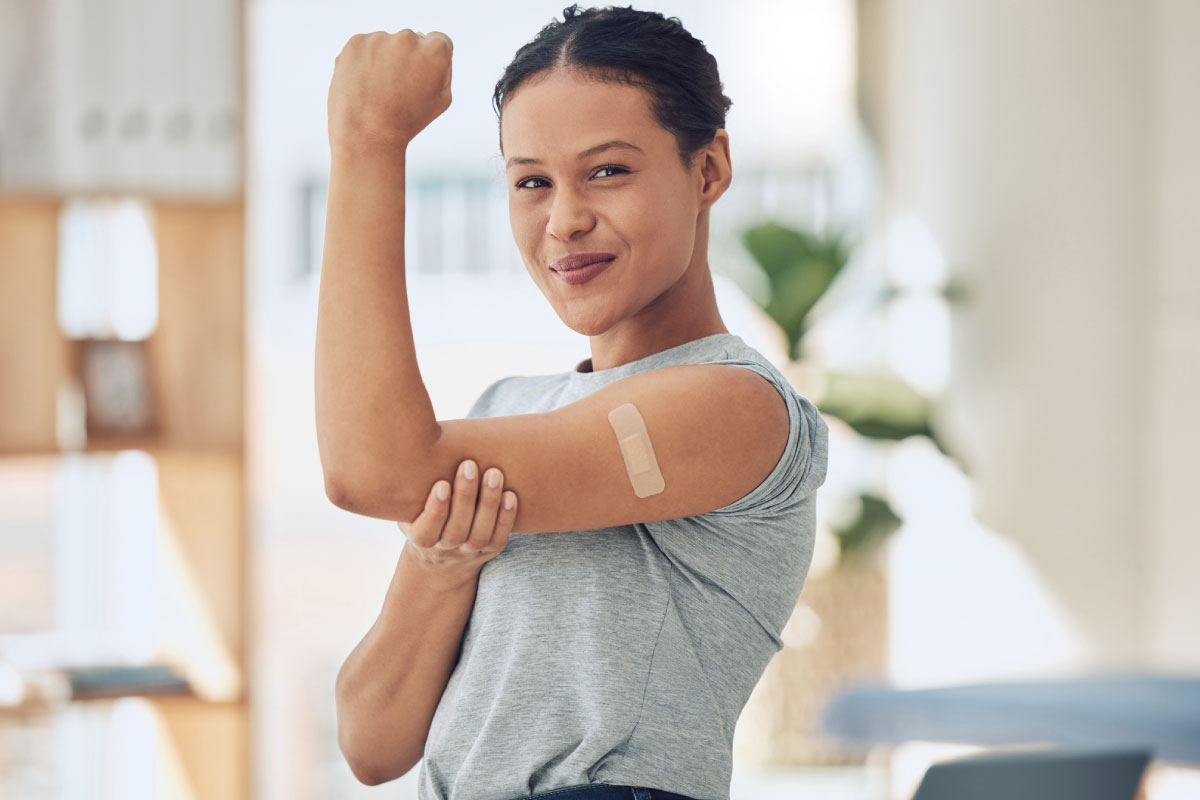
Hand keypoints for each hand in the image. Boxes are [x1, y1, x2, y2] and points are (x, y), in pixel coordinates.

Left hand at [328, 29, 452, 152]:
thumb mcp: (442, 99)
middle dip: (406, 59)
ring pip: (385, 44)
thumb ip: (444, 67)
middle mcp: (408, 38)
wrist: (367, 134)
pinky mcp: (356, 43)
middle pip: (411, 41)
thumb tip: (431, 43)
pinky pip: (364, 48)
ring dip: (384, 60)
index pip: (439, 41)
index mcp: (435, 51)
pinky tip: (364, 85)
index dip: (431, 62)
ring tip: (378, 91)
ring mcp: (380, 39)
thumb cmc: (408, 121)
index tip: (420, 79)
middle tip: (398, 90)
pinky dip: (363, 62)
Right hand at [398, 459, 517, 585]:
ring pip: (480, 534)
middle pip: (456, 529)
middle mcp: (445, 548)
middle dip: (465, 496)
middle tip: (469, 465)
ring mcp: (469, 551)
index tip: (442, 484)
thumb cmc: (422, 515)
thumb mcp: (408, 507)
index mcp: (421, 539)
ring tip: (494, 474)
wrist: (442, 556)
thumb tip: (412, 447)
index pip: (426, 530)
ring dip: (489, 503)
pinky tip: (510, 495)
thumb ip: (409, 486)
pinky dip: (506, 518)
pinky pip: (499, 538)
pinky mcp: (489, 550)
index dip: (435, 509)